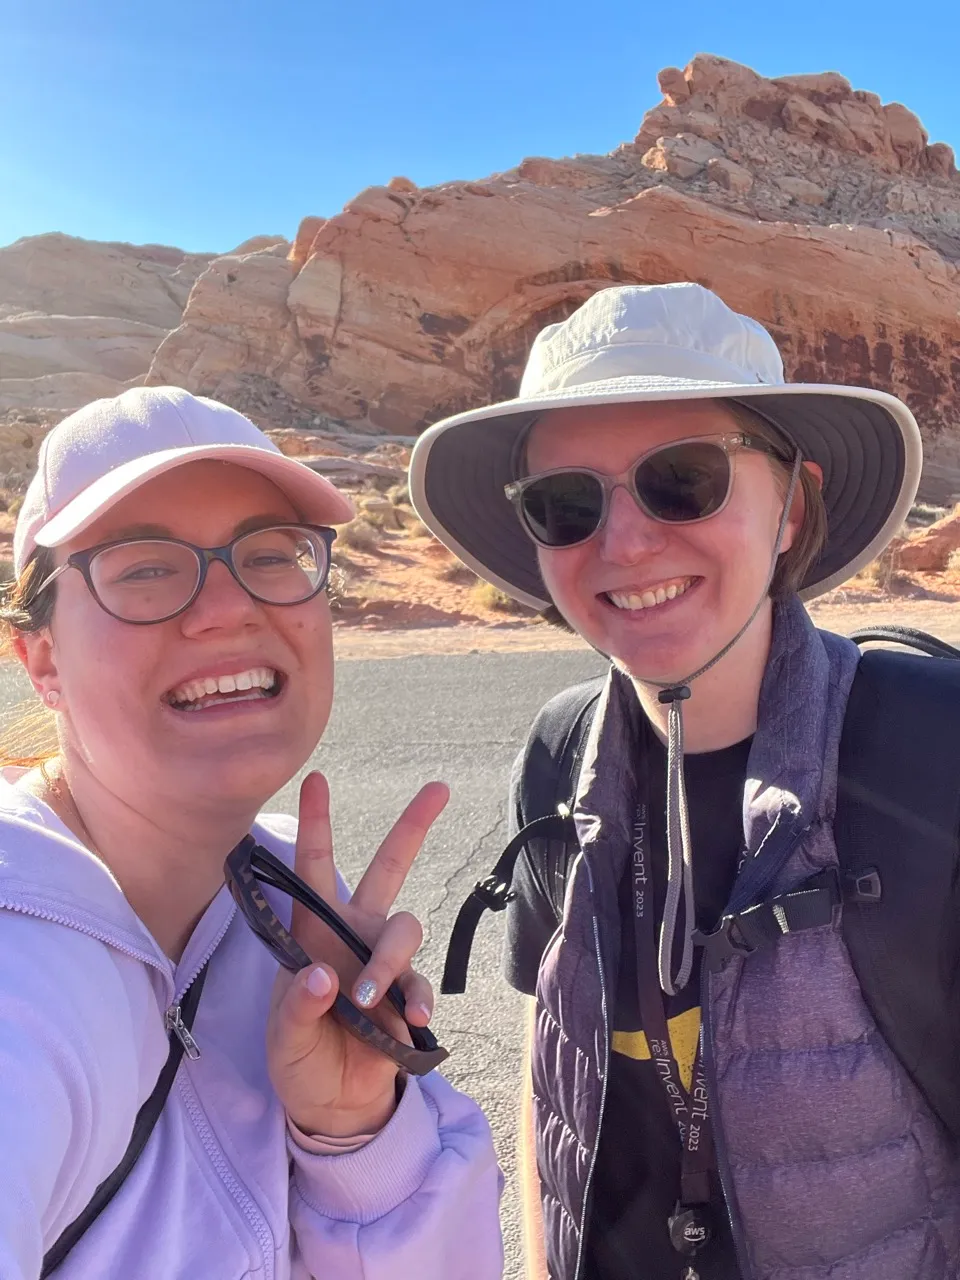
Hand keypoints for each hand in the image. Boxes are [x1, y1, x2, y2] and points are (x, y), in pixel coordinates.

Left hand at [266, 771, 448, 1138]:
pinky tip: (409, 1017)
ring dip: (388, 961)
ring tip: (369, 1000)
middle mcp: (353, 935)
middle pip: (388, 868)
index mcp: (312, 933)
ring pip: (405, 928)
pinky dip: (416, 997)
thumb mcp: (283, 1040)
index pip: (313, 870)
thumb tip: (325, 977)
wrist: (335, 1106)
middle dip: (412, 827)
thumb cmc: (299, 1059)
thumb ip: (298, 1008)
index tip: (317, 779)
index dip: (316, 825)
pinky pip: (421, 981)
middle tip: (439, 788)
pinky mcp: (408, 993)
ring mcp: (383, 961)